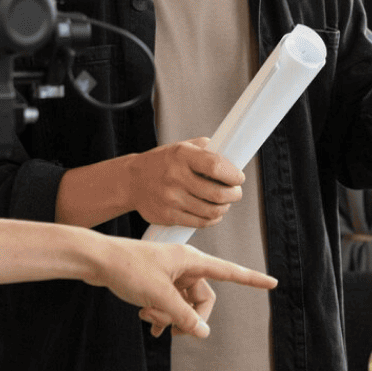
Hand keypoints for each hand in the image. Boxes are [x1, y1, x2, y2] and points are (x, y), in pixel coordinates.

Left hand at [88, 236, 277, 337]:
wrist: (96, 260)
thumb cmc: (128, 269)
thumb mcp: (159, 296)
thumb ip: (184, 315)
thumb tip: (204, 333)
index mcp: (192, 261)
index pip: (230, 271)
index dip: (252, 280)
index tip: (273, 283)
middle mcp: (184, 265)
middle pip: (204, 298)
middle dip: (191, 317)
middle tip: (174, 331)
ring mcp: (170, 273)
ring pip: (184, 303)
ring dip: (172, 317)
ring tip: (151, 322)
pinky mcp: (156, 280)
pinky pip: (169, 302)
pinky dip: (162, 314)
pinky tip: (148, 324)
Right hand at [124, 138, 244, 228]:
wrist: (132, 182)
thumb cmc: (162, 163)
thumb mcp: (180, 147)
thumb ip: (205, 149)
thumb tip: (232, 156)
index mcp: (181, 155)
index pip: (216, 166)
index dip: (233, 175)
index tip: (239, 177)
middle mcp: (175, 177)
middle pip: (218, 193)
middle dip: (234, 194)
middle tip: (235, 192)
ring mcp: (171, 199)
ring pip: (212, 211)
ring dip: (224, 208)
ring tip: (224, 202)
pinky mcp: (168, 216)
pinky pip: (200, 223)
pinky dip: (212, 219)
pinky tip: (212, 213)